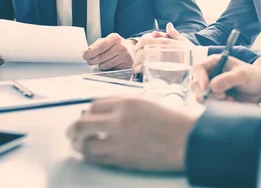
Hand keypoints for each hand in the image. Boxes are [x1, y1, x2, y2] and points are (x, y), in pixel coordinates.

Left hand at [67, 96, 196, 171]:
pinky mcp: (123, 159)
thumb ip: (125, 106)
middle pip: (83, 124)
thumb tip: (104, 113)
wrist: (188, 139)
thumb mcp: (148, 102)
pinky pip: (97, 159)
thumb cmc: (174, 120)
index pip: (94, 106)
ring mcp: (119, 141)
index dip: (88, 113)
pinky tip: (90, 155)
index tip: (87, 117)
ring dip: (79, 145)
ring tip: (78, 145)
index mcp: (127, 102)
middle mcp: (119, 120)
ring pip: (86, 144)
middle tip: (71, 132)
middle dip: (74, 129)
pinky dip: (90, 157)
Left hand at [83, 33, 134, 69]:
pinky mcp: (127, 64)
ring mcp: (125, 56)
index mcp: (115, 38)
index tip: (85, 56)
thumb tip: (88, 51)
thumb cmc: (116, 45)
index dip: (91, 53)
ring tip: (102, 61)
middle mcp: (121, 46)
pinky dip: (107, 67)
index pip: (100, 47)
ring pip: (105, 65)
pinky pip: (111, 69)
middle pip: (101, 57)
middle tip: (90, 61)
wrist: (131, 49)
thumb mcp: (107, 41)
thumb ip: (97, 45)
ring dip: (100, 65)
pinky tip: (109, 63)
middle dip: (92, 60)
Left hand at [133, 22, 193, 72]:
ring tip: (137, 67)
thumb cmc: (190, 52)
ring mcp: (158, 59)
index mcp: (163, 41)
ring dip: (136, 63)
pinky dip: (139, 69)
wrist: (197, 63)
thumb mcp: (182, 40)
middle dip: (137, 55)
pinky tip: (140, 71)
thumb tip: (168, 25)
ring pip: (140, 59)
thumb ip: (173, 33)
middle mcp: (159, 48)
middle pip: (140, 50)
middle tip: (137, 59)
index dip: (139, 44)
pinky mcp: (158, 69)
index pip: (144, 40)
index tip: (138, 49)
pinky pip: (143, 68)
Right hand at [191, 55, 260, 103]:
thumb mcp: (243, 74)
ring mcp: (212, 88)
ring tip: (230, 99)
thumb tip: (212, 86)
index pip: (197, 68)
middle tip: (223, 95)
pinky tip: (232, 102)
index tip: (206, 87)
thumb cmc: (252, 75)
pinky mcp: (216, 99)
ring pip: (201, 97)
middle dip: (207, 93)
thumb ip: (228, 78)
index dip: (199, 77)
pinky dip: (219, 106)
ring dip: (214, 101)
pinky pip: (210, 105)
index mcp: (214, 63)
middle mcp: (210, 75)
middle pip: (195, 85)